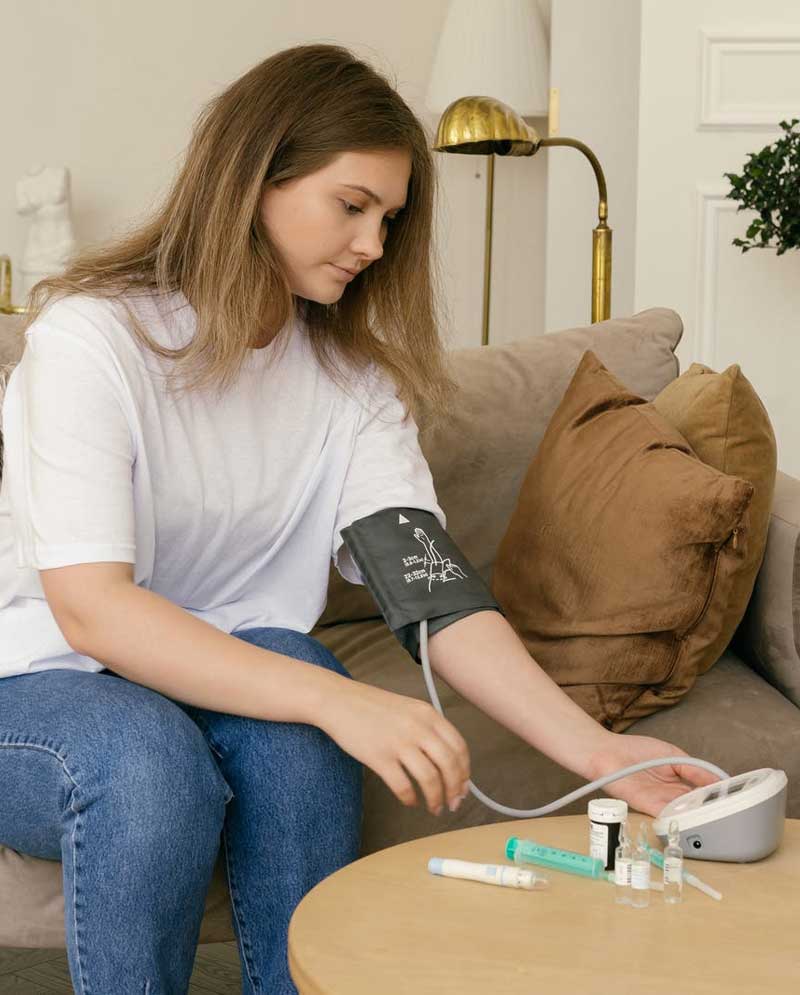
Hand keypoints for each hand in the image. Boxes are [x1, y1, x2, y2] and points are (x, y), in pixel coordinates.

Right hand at [320, 680, 470, 815]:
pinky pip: (403, 786)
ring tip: (434, 808)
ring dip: (436, 799)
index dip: (465, 771)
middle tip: (454, 804)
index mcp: (428, 714)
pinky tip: (409, 801)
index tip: (464, 786)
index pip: (459, 747)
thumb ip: (428, 728)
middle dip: (455, 790)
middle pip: (449, 765)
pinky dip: (410, 799)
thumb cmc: (373, 707)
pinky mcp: (379, 757)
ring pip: (430, 779)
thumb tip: (449, 762)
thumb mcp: (409, 709)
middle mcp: (417, 727)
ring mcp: (398, 742)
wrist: (339, 701)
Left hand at [586, 732, 722, 817]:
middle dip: (711, 809)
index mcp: (678, 783)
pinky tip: (694, 816)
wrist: (606, 752)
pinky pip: (667, 814)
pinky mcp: (645, 805)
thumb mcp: (673, 755)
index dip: (717, 797)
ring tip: (718, 816)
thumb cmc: (635, 750)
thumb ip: (694, 768)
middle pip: (695, 805)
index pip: (702, 794)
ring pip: (684, 812)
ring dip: (699, 814)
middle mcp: (670, 795)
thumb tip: (718, 780)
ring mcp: (658, 801)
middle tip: (731, 813)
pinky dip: (680, 816)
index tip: (734, 800)